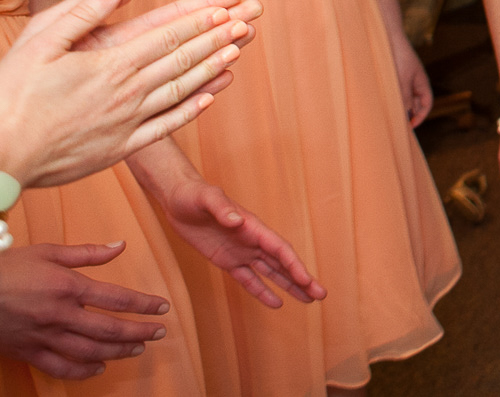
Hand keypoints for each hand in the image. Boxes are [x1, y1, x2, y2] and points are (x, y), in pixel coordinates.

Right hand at [0, 0, 252, 186]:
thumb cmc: (9, 94)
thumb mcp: (37, 42)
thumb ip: (82, 11)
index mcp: (107, 64)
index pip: (166, 35)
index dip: (200, 20)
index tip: (228, 5)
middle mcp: (125, 93)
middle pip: (182, 60)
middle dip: (219, 38)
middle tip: (249, 20)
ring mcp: (126, 122)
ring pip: (182, 90)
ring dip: (213, 68)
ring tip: (240, 50)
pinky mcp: (120, 148)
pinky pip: (166, 126)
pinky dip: (193, 109)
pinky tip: (212, 97)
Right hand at [0, 242, 169, 379]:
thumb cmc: (5, 267)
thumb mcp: (47, 251)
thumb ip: (87, 253)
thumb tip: (121, 245)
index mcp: (68, 287)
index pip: (117, 299)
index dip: (144, 305)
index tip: (164, 307)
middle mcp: (60, 315)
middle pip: (109, 330)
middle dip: (139, 332)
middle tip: (160, 332)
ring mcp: (43, 337)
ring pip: (90, 352)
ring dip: (118, 352)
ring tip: (138, 349)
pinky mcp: (27, 352)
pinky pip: (60, 368)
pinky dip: (82, 371)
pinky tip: (98, 369)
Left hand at [154, 178, 324, 309]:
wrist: (178, 199)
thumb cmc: (194, 195)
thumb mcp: (206, 199)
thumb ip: (222, 209)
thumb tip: (237, 222)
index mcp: (253, 227)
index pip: (280, 249)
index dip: (294, 266)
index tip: (307, 280)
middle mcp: (253, 241)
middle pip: (283, 263)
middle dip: (302, 279)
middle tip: (321, 294)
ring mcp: (242, 252)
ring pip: (271, 273)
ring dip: (289, 286)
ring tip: (308, 300)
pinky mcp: (227, 261)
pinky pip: (248, 280)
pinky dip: (262, 292)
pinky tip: (276, 304)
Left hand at [390, 33, 433, 127]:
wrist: (388, 37)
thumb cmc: (399, 56)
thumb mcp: (402, 80)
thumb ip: (404, 98)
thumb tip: (405, 115)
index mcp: (421, 82)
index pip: (427, 103)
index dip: (421, 116)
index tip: (410, 127)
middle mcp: (413, 82)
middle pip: (415, 103)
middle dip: (408, 114)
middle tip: (396, 126)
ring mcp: (402, 79)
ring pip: (403, 98)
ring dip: (397, 107)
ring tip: (387, 116)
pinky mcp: (392, 77)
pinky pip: (393, 92)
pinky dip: (390, 99)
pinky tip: (381, 104)